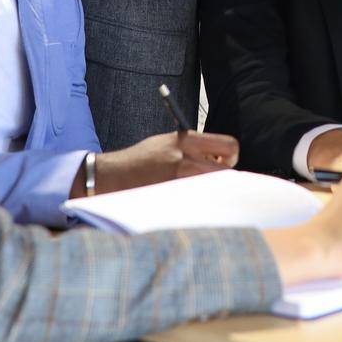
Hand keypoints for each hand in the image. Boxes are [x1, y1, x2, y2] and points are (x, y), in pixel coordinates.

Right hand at [90, 131, 238, 193]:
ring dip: (209, 190)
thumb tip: (218, 158)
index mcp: (185, 139)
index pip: (229, 145)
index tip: (221, 163)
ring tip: (192, 190)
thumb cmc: (140, 160)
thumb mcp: (166, 143)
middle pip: (226, 170)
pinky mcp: (172, 196)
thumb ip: (192, 148)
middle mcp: (184, 157)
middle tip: (211, 182)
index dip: (230, 156)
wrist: (111, 175)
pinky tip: (180, 199)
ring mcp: (177, 178)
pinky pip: (197, 202)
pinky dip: (196, 202)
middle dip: (223, 178)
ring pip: (213, 187)